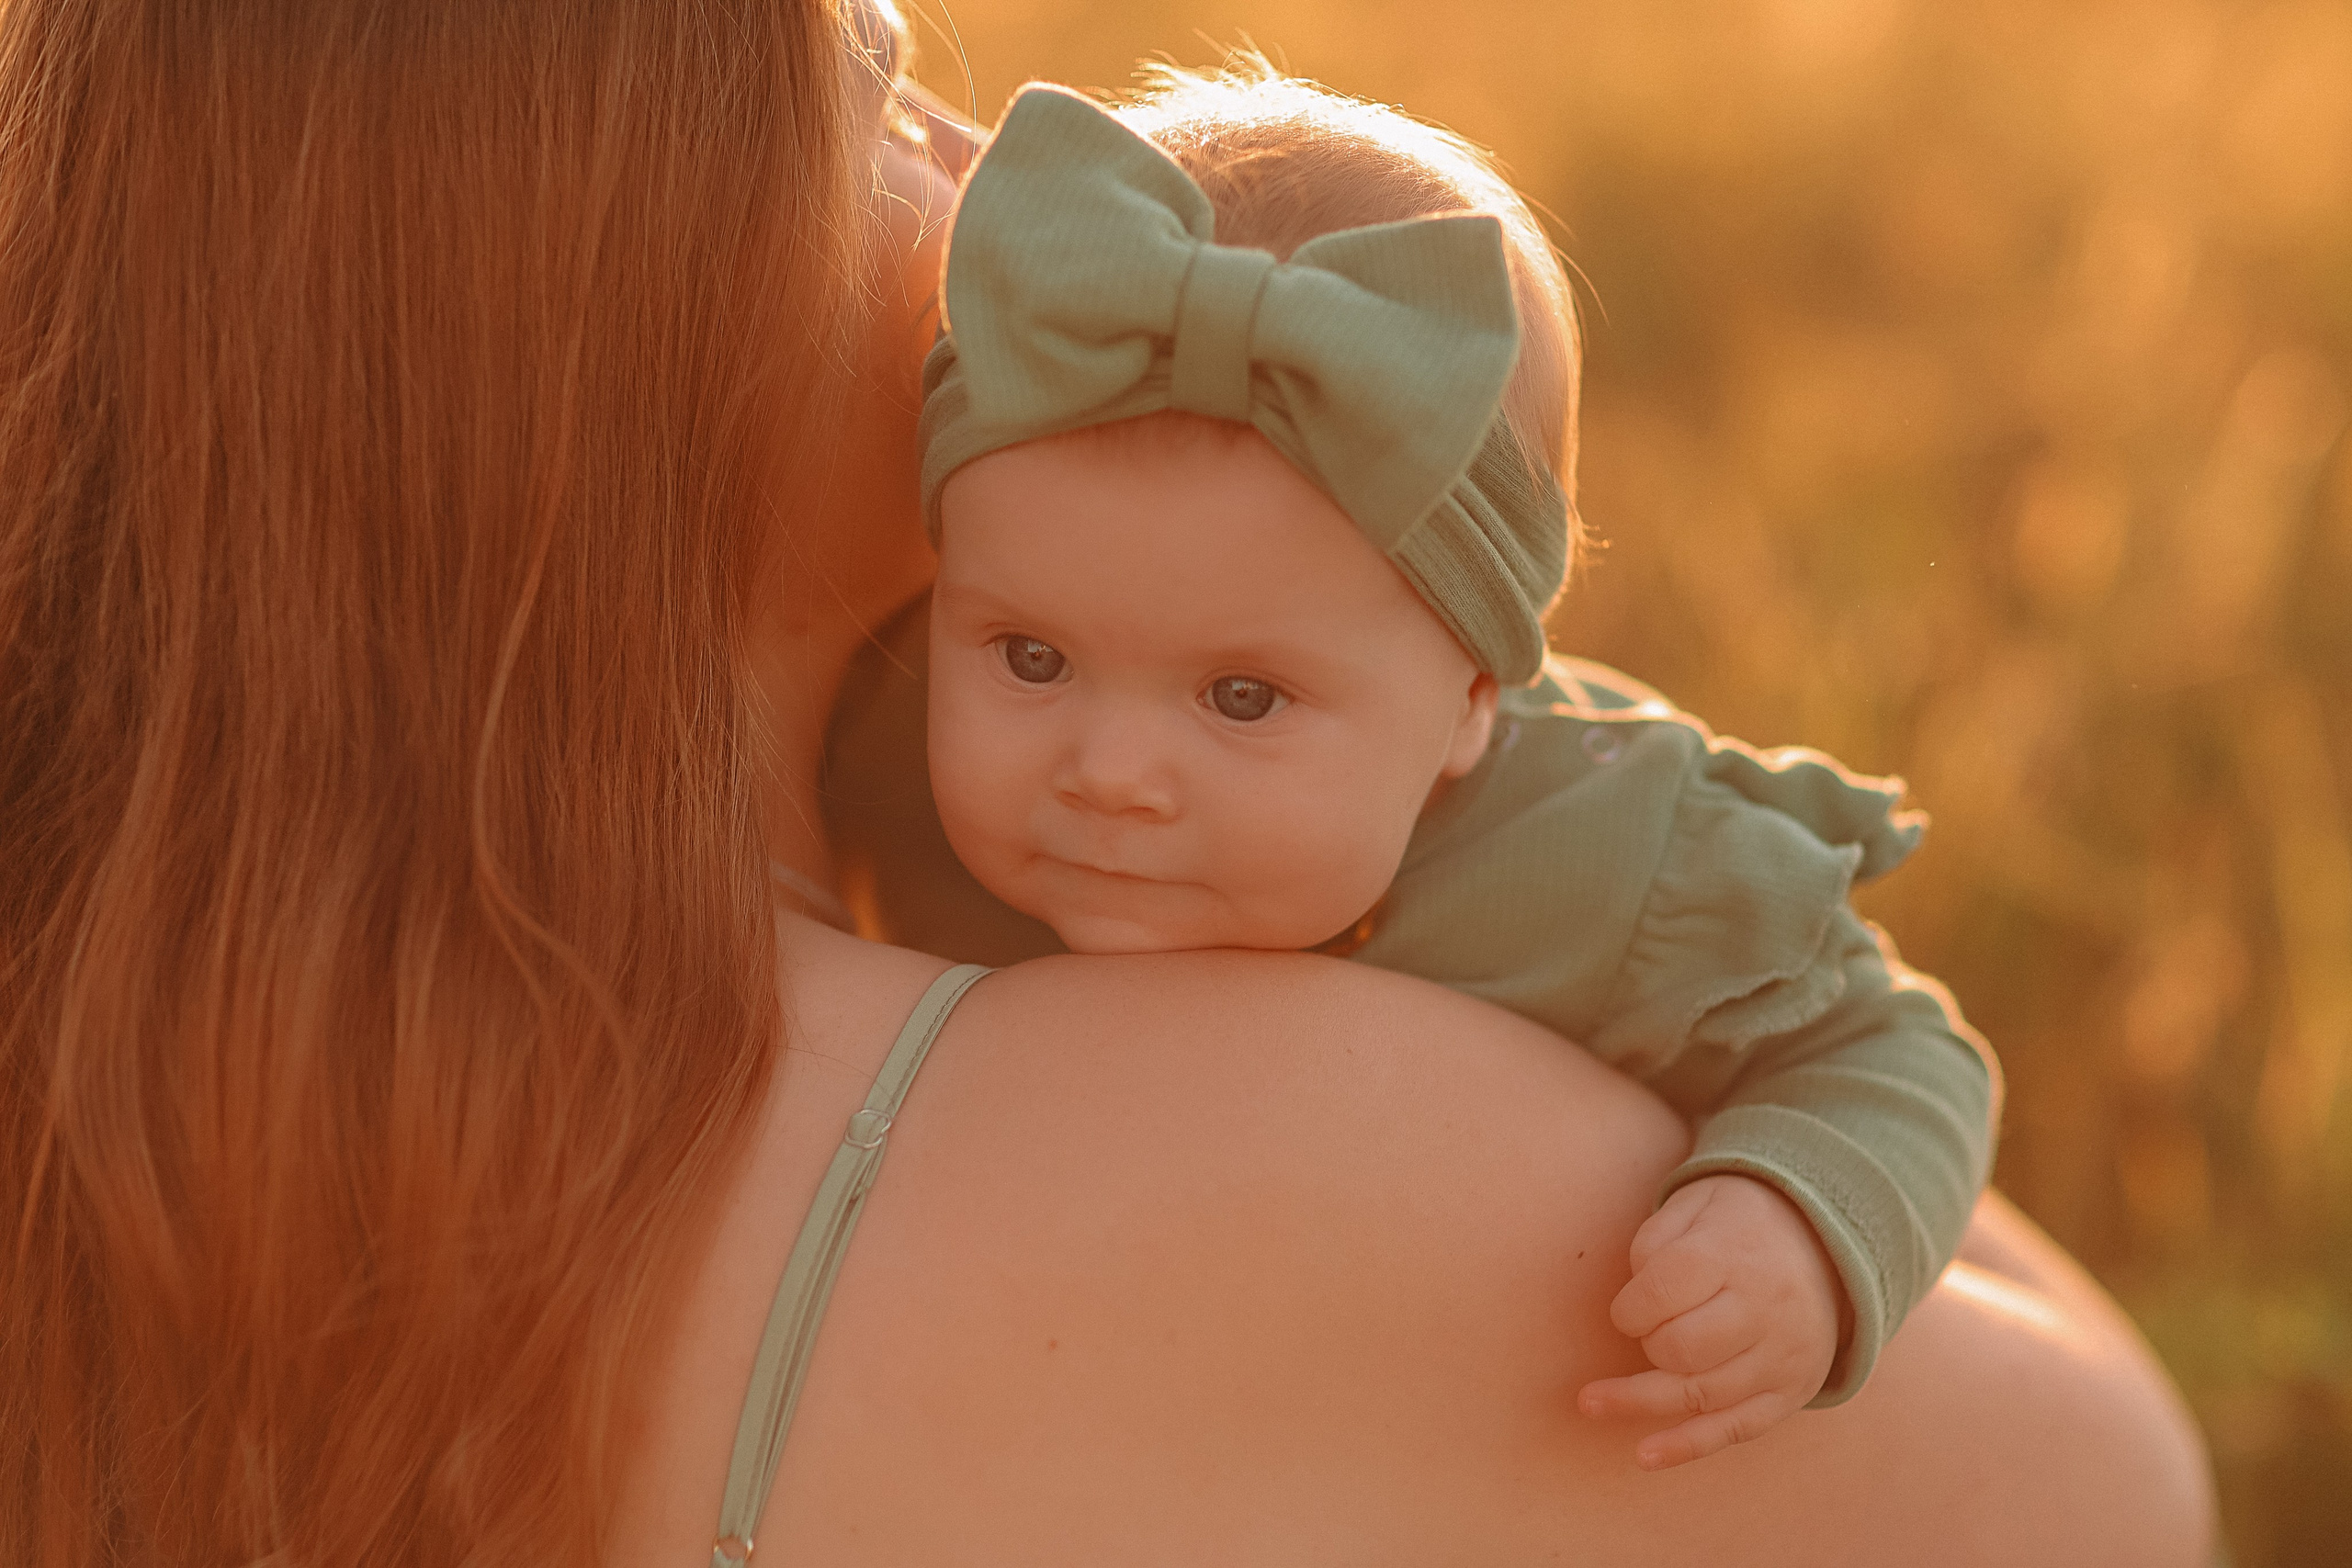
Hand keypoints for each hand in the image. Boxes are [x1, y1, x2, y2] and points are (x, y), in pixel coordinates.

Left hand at [1577, 1174, 1843, 1469]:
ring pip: (1702, 1394)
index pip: (1664, 1289)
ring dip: (1641, 1401)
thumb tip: (1632, 1302)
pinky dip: (1687, 1445)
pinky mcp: (1792, 1392)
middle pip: (1682, 1348)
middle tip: (1644, 1332)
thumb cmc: (1737, 1226)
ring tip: (1591, 1403)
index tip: (1626, 1310)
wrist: (1824, 1245)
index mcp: (1733, 1254)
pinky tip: (1645, 1455)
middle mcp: (1763, 1308)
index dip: (1629, 1307)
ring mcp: (1781, 1355)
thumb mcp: (1693, 1206)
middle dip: (1647, 1346)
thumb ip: (1653, 1246)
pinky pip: (1736, 1428)